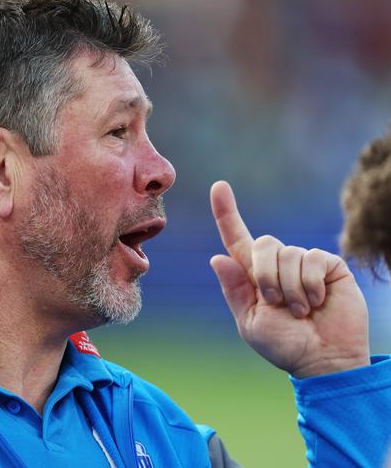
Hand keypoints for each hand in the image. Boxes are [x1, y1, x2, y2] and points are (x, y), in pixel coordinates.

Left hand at [209, 181, 369, 377]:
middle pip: (262, 242)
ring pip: (287, 254)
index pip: (236, 238)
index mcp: (253, 275)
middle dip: (265, 275)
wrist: (322, 360)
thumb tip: (217, 257)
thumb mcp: (250, 321)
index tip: (218, 187)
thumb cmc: (284, 343)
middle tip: (277, 302)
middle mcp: (277, 264)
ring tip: (301, 310)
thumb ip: (234, 290)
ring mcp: (304, 262)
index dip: (226, 213)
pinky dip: (310, 284)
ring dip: (290, 288)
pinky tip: (317, 302)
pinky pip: (312, 258)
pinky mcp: (328, 265)